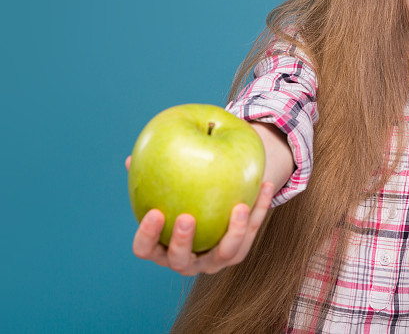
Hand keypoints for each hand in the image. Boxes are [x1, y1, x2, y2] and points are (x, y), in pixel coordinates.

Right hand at [125, 156, 274, 275]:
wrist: (211, 215)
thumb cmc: (179, 199)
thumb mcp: (165, 189)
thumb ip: (150, 176)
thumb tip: (132, 158)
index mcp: (160, 248)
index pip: (145, 249)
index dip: (147, 235)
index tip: (155, 212)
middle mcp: (185, 260)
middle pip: (180, 259)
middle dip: (182, 240)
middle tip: (187, 217)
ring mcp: (212, 261)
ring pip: (224, 254)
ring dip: (234, 232)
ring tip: (239, 207)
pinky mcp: (237, 253)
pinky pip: (251, 232)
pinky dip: (259, 209)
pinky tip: (264, 184)